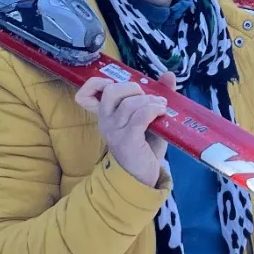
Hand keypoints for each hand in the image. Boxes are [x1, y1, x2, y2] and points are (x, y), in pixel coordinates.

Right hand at [74, 73, 174, 187]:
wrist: (142, 177)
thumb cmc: (144, 148)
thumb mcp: (147, 119)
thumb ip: (154, 97)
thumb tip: (169, 75)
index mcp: (105, 115)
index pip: (85, 95)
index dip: (96, 83)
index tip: (115, 83)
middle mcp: (105, 122)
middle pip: (111, 91)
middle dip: (132, 88)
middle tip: (147, 97)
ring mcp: (115, 131)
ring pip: (129, 103)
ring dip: (150, 100)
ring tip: (161, 107)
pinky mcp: (128, 140)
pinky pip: (140, 116)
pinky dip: (153, 109)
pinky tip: (161, 112)